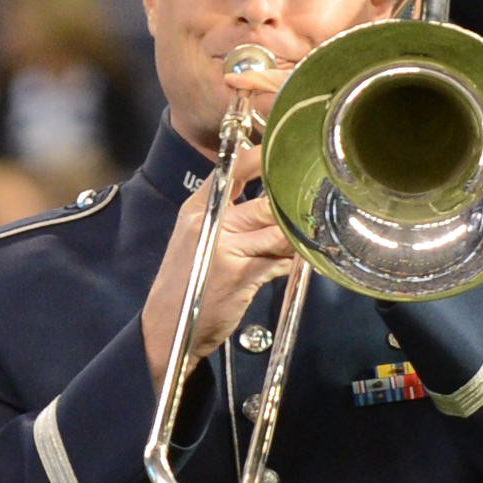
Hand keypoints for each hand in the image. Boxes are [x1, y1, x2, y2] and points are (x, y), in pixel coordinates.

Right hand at [147, 161, 301, 365]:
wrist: (167, 328)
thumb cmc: (185, 283)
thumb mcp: (195, 239)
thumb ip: (226, 215)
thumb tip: (269, 201)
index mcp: (198, 208)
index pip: (234, 170)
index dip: (264, 159)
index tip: (288, 154)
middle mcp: (211, 222)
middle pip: (266, 204)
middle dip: (293, 208)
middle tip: (315, 205)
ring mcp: (226, 248)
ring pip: (278, 232)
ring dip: (297, 237)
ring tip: (310, 236)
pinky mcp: (241, 274)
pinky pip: (280, 260)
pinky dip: (294, 261)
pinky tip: (299, 262)